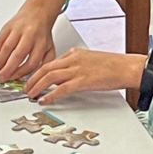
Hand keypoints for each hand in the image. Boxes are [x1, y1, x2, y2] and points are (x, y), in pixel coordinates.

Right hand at [0, 3, 56, 81]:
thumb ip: (46, 63)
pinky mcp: (8, 26)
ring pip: (7, 48)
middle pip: (18, 56)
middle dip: (8, 70)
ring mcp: (18, 30)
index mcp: (41, 44)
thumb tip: (36, 79)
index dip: (21, 73)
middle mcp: (30, 36)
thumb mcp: (50, 48)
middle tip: (1, 79)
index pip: (31, 62)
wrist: (38, 11)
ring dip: (0, 62)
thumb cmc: (42, 33)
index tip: (14, 79)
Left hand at [25, 49, 145, 104]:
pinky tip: (44, 100)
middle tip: (25, 87)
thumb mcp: (91, 61)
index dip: (38, 71)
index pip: (50, 62)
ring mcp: (77, 70)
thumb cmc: (114, 65)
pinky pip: (61, 88)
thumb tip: (66, 77)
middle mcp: (73, 59)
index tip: (32, 78)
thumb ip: (77, 66)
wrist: (127, 67)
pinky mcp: (83, 81)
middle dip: (32, 78)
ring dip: (37, 86)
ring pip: (49, 76)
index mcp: (75, 54)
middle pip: (45, 68)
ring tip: (30, 94)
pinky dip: (50, 95)